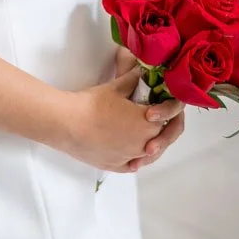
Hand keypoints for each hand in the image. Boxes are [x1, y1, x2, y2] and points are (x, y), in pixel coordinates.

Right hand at [60, 68, 184, 172]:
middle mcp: (145, 145)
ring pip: (149, 154)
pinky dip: (134, 158)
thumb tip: (143, 72)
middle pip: (163, 138)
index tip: (160, 101)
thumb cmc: (92, 104)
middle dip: (163, 127)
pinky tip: (130, 153)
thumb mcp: (116, 87)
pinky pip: (132, 164)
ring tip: (144, 134)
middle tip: (154, 116)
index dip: (168, 108)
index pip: (171, 118)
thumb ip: (134, 80)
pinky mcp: (116, 166)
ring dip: (151, 143)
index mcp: (150, 125)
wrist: (67, 124)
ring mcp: (130, 158)